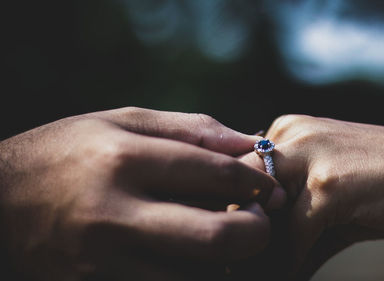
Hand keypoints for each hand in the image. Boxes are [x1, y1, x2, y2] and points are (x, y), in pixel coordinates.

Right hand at [0, 107, 284, 280]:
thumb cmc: (64, 155)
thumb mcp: (120, 123)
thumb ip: (188, 129)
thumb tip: (248, 142)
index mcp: (123, 159)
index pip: (215, 172)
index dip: (256, 181)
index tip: (267, 187)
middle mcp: (114, 216)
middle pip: (215, 238)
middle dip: (254, 233)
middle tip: (258, 222)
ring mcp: (103, 264)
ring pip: (195, 277)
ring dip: (224, 263)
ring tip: (222, 240)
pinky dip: (191, 276)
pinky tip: (188, 257)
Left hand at [241, 114, 383, 279]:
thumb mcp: (331, 188)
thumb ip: (291, 211)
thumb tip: (258, 251)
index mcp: (287, 128)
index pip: (238, 171)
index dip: (234, 208)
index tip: (234, 241)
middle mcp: (292, 133)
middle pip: (241, 187)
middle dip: (240, 224)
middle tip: (239, 259)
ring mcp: (310, 154)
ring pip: (261, 209)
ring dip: (260, 247)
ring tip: (256, 268)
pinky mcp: (330, 184)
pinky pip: (293, 233)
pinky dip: (289, 260)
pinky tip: (292, 273)